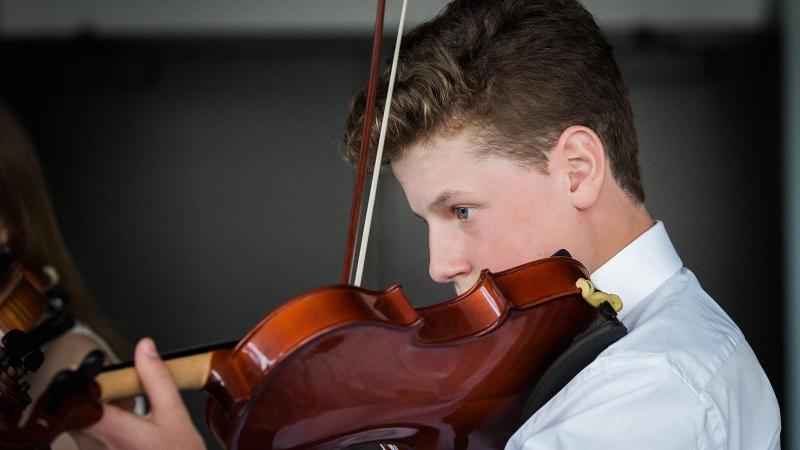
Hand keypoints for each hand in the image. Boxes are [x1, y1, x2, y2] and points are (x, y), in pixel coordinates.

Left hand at [73, 338, 205, 449]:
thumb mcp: (175, 414)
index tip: (95, 366)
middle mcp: (97, 447)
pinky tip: (129, 423)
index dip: (82, 379)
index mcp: (114, 432)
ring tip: (129, 405)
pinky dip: (105, 424)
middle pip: (77, 409)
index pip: (79, 399)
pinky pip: (90, 437)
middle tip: (120, 386)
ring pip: (82, 424)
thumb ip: (157, 378)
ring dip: (100, 408)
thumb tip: (145, 349)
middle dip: (96, 392)